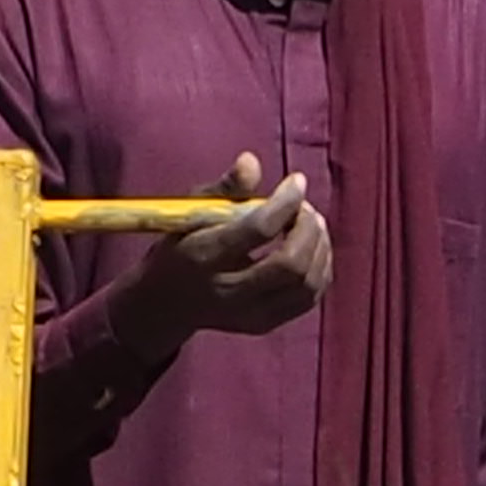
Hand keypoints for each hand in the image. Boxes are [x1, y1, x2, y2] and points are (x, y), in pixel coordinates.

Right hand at [120, 153, 333, 353]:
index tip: (296, 181)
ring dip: (318, 248)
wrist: (166, 304)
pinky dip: (319, 268)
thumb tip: (251, 160)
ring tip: (310, 224)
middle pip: (289, 265)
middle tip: (305, 208)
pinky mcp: (265, 325)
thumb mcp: (190, 212)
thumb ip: (223, 188)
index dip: (286, 202)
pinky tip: (311, 248)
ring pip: (305, 285)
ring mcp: (249, 315)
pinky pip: (309, 298)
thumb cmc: (182, 246)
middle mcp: (227, 292)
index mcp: (203, 257)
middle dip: (308, 229)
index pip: (258, 230)